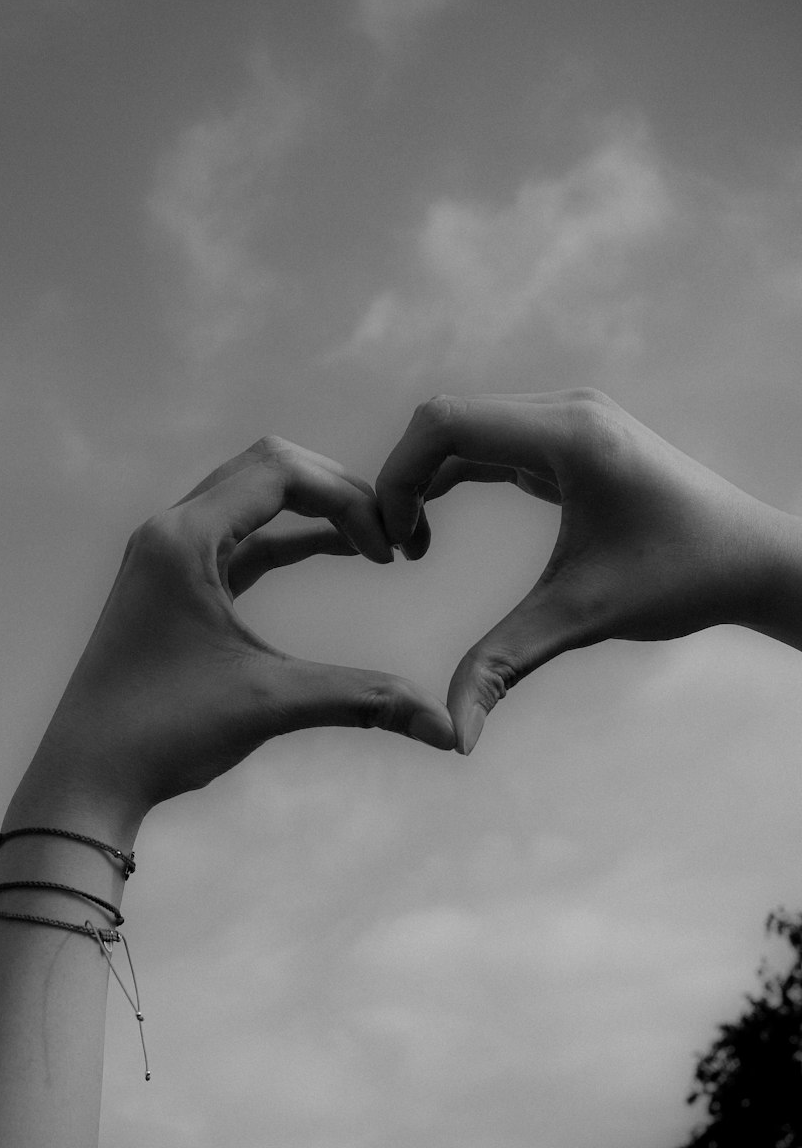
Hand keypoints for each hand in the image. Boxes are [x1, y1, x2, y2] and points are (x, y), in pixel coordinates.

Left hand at [28, 437, 455, 827]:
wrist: (85, 777)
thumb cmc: (163, 735)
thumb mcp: (270, 705)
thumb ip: (364, 701)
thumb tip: (447, 729)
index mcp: (183, 539)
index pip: (279, 470)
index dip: (348, 497)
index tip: (390, 549)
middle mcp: (168, 531)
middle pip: (266, 467)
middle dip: (336, 491)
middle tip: (390, 533)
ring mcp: (164, 555)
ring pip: (251, 498)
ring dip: (312, 511)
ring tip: (374, 542)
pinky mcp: (170, 583)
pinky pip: (239, 538)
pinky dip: (288, 539)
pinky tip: (334, 552)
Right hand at [376, 389, 794, 754]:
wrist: (754, 562)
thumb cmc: (682, 581)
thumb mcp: (584, 618)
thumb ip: (505, 665)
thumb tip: (454, 737)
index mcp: (569, 435)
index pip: (444, 422)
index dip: (397, 477)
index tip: (393, 545)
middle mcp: (566, 410)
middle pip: (445, 419)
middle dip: (404, 480)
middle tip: (394, 551)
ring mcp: (569, 419)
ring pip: (463, 428)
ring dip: (425, 479)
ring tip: (412, 546)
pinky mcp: (571, 438)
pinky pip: (490, 443)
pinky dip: (453, 478)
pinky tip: (435, 531)